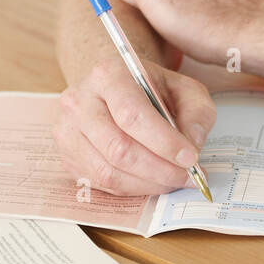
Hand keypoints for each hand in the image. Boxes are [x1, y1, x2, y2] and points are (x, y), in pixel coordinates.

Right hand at [53, 55, 216, 196]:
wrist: (117, 89)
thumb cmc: (151, 90)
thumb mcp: (183, 89)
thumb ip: (196, 113)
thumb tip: (192, 145)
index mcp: (108, 75)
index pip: (132, 114)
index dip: (163, 141)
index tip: (190, 158)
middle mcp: (80, 100)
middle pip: (118, 148)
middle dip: (159, 169)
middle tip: (187, 176)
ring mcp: (68, 130)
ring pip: (109, 171)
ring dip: (147, 183)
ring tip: (173, 180)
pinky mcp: (66, 155)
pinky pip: (100, 183)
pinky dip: (132, 189)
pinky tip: (151, 181)